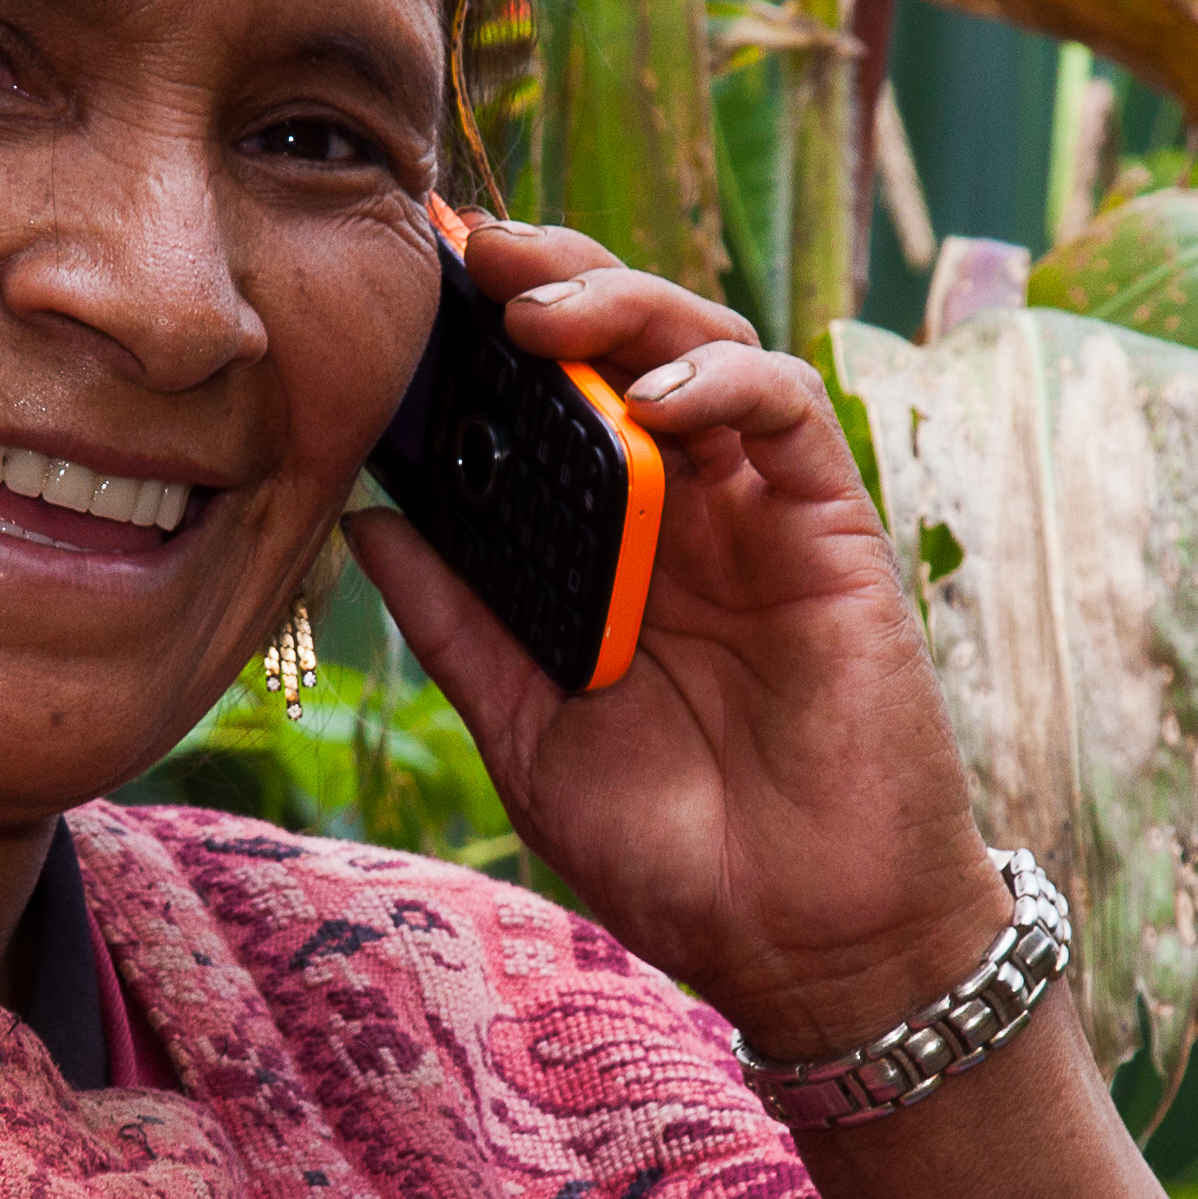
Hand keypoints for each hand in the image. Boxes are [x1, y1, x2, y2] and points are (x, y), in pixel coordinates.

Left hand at [351, 218, 1003, 1057]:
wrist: (805, 944)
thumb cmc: (678, 854)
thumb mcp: (529, 733)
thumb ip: (459, 626)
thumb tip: (364, 521)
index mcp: (610, 552)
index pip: (550, 406)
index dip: (485, 338)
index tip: (406, 290)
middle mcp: (686, 514)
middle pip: (623, 345)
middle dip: (548, 279)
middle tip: (465, 255)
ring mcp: (760, 517)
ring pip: (704, 346)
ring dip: (621, 307)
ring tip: (535, 310)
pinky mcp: (833, 531)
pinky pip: (785, 413)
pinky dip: (722, 380)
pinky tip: (654, 393)